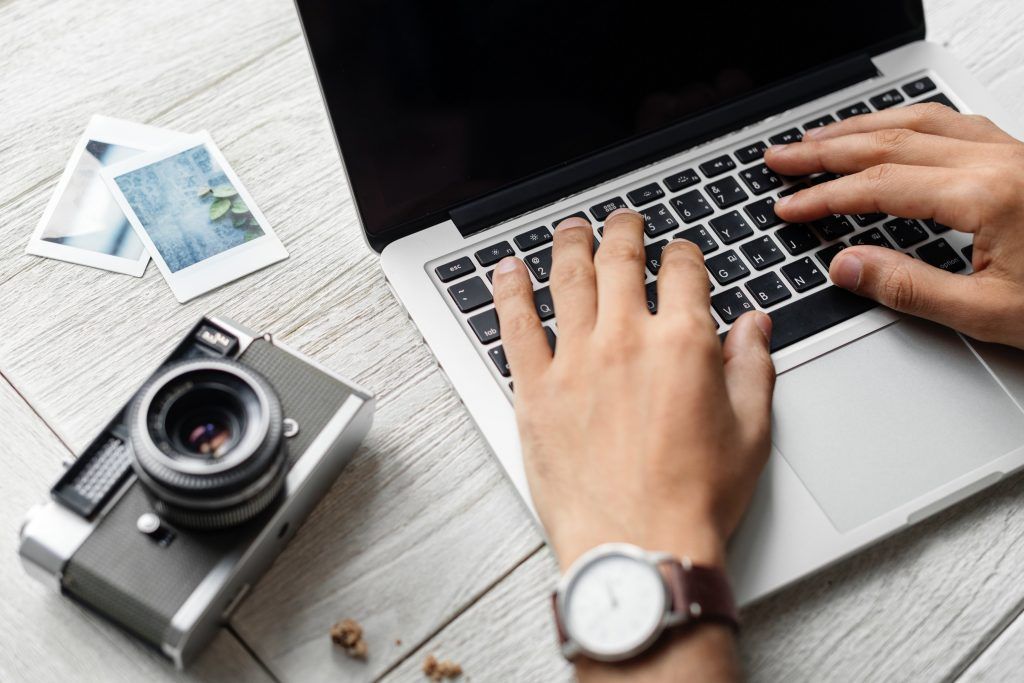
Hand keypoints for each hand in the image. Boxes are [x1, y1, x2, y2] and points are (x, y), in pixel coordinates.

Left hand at [490, 210, 774, 571]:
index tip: (679, 253)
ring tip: (570, 230)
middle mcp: (625, 340)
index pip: (682, 272)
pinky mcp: (535, 390)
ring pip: (568, 279)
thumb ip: (753, 368)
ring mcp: (575, 361)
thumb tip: (754, 326)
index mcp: (683, 343)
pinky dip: (509, 292)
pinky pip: (515, 325)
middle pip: (620, 260)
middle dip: (624, 231)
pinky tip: (507, 271)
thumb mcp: (751, 432)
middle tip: (622, 220)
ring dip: (569, 245)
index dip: (682, 253)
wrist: (638, 546)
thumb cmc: (694, 500)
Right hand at [766, 102, 1023, 347]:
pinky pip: (954, 121)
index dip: (824, 196)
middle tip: (782, 158)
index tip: (789, 205)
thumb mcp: (990, 314)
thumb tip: (848, 267)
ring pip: (921, 120)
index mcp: (988, 196)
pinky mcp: (1023, 156)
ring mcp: (1014, 151)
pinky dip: (908, 121)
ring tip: (819, 139)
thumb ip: (910, 289)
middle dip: (826, 149)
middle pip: (891, 140)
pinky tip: (893, 129)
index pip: (880, 187)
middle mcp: (1000, 161)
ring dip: (861, 127)